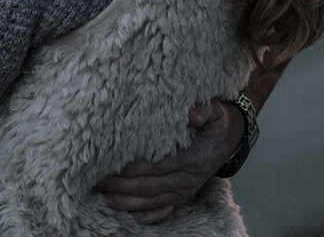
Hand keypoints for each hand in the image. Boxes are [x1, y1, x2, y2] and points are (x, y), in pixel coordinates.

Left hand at [96, 99, 241, 223]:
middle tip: (95, 178)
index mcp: (192, 160)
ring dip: (124, 201)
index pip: (157, 166)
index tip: (111, 162)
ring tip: (100, 195)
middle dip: (120, 185)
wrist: (228, 140)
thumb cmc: (215, 123)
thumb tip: (189, 113)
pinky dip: (142, 215)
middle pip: (147, 186)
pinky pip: (160, 212)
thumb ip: (202, 110)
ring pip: (149, 202)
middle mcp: (187, 181)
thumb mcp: (214, 110)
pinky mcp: (180, 198)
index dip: (133, 167)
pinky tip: (122, 211)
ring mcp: (183, 192)